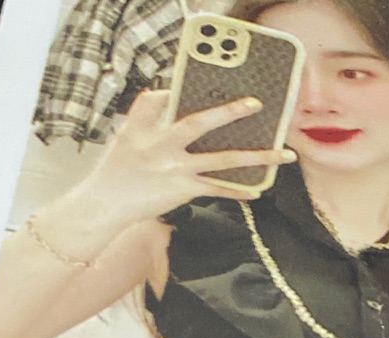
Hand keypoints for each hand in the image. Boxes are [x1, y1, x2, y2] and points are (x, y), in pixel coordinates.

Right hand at [75, 89, 296, 223]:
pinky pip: (217, 189)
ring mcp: (175, 168)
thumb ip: (146, 112)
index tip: (205, 81)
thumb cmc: (117, 170)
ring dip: (258, 157)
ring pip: (224, 160)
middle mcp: (163, 144)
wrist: (105, 204)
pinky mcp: (183, 190)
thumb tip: (166, 93)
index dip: (186, 90)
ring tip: (284, 154)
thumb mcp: (125, 134)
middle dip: (230, 112)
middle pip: (201, 123)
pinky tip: (256, 191)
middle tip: (257, 104)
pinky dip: (238, 191)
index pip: (168, 99)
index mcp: (148, 126)